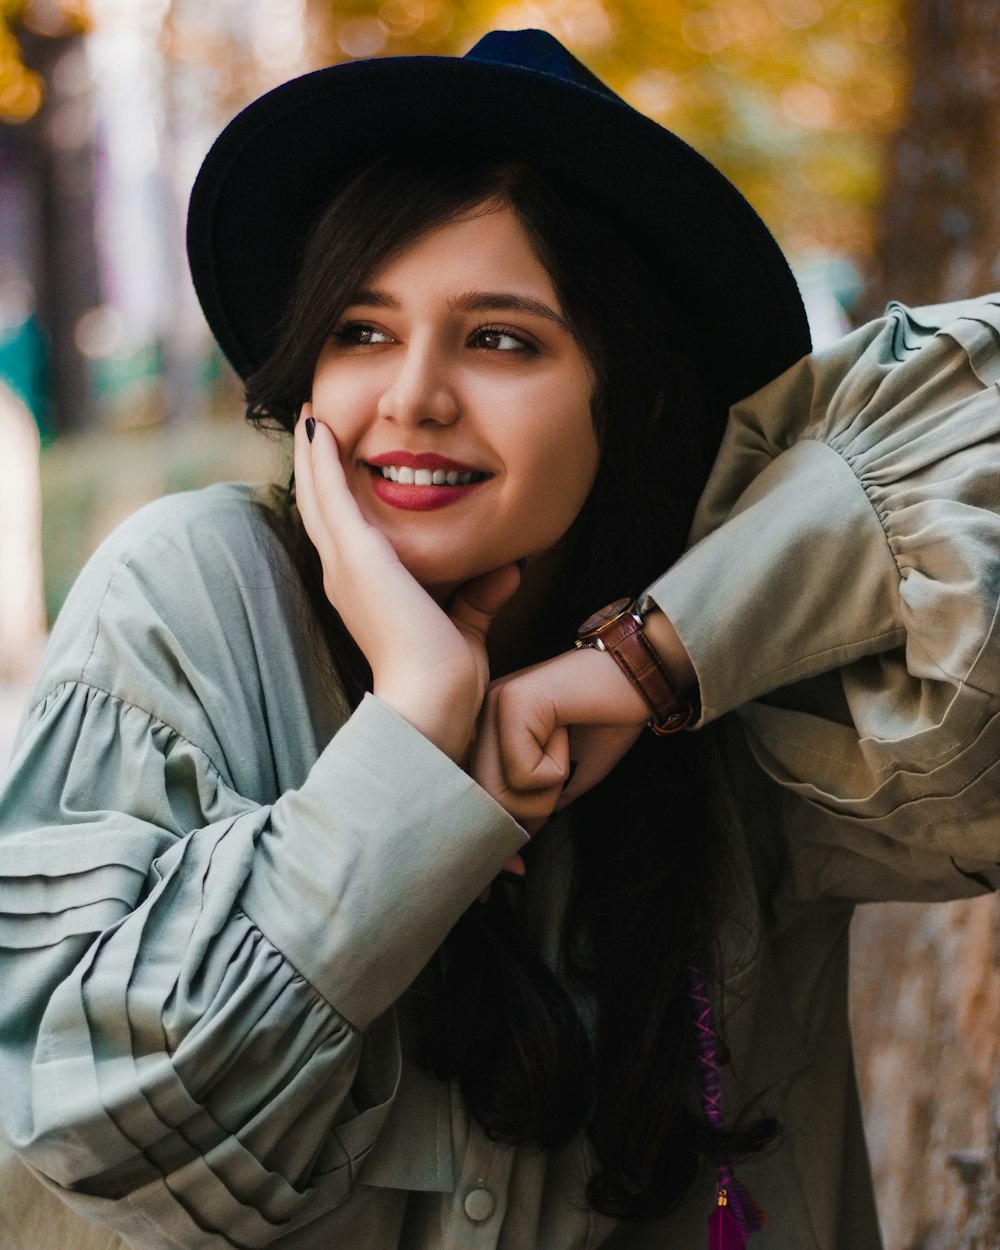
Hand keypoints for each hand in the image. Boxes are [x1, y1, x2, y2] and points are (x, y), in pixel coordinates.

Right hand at [294, 405, 520, 760]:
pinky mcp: (354, 553)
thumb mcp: (465, 628)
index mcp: (364, 594)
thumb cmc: (447, 682)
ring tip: (312, 417)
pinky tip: (320, 428)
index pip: (345, 536)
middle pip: (321, 510)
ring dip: (313, 455)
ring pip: (317, 496)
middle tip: (314, 427)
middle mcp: (344, 577)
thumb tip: (508, 572)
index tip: (340, 467)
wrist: (431, 702)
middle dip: (317, 468)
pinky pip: (328, 494)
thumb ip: (478, 599)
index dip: (338, 500)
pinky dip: (322, 460)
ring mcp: (343, 564)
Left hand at [471, 646, 649, 833]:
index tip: (516, 865)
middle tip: (560, 780)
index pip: (477, 796)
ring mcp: (493, 704)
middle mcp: (480, 715)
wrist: (637, 678)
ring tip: (565, 750)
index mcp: (487, 730)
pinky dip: (555, 767)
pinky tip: (566, 732)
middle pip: (485, 800)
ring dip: (545, 790)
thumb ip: (533, 805)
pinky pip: (523, 771)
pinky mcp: (513, 701)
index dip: (502, 830)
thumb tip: (513, 844)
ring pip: (500, 791)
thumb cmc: (605, 722)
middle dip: (529, 814)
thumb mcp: (564, 778)